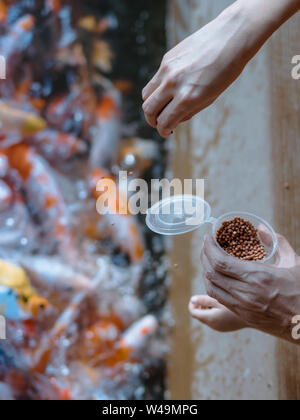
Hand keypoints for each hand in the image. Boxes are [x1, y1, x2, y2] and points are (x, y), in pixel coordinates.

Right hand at [142, 0, 299, 137]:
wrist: (231, 37)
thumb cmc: (226, 70)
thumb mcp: (210, 98)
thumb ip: (188, 111)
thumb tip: (172, 121)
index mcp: (187, 98)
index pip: (164, 122)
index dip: (163, 131)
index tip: (166, 132)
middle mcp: (173, 84)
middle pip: (149, 110)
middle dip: (153, 121)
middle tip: (160, 122)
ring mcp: (167, 70)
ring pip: (146, 95)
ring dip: (151, 105)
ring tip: (162, 107)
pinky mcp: (166, 59)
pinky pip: (154, 80)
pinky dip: (158, 89)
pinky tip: (170, 89)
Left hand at [189, 294, 246, 332]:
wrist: (256, 314)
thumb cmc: (236, 304)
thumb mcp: (218, 299)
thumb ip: (203, 300)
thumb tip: (192, 299)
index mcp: (210, 319)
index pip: (193, 312)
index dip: (192, 303)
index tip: (198, 295)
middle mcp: (214, 326)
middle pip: (199, 314)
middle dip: (200, 304)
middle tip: (209, 295)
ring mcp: (220, 327)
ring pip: (207, 316)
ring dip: (208, 307)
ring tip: (217, 298)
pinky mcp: (226, 326)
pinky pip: (215, 319)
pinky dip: (214, 311)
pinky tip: (224, 304)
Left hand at [202, 233, 299, 343]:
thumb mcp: (295, 263)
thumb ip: (277, 242)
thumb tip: (260, 229)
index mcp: (259, 277)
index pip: (221, 262)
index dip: (209, 248)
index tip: (207, 238)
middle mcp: (247, 293)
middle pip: (212, 273)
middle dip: (204, 256)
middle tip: (207, 246)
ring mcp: (243, 307)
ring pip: (212, 287)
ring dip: (206, 271)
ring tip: (209, 260)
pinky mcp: (243, 316)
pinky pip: (220, 298)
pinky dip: (213, 285)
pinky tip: (217, 277)